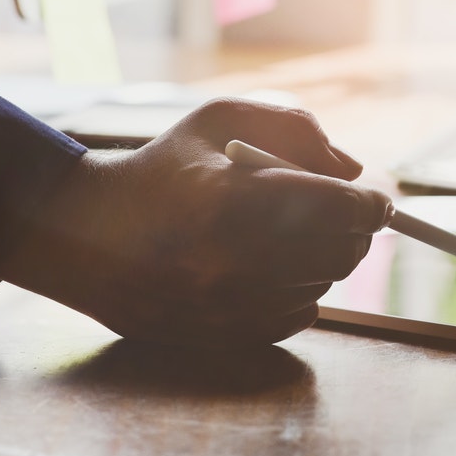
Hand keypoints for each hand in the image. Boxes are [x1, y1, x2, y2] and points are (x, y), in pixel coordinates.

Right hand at [0, 99, 392, 346]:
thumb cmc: (161, 167)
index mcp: (232, 200)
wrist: (82, 232)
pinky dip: (297, 290)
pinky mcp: (222, 336)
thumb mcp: (222, 119)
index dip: (370, 203)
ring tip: (281, 233)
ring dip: (320, 258)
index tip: (374, 199)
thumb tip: (353, 173)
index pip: (342, 209)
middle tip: (336, 212)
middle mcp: (231, 261)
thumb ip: (297, 131)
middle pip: (342, 252)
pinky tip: (263, 265)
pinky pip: (298, 316)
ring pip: (323, 284)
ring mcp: (226, 307)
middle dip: (350, 229)